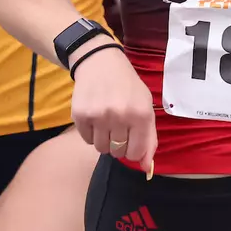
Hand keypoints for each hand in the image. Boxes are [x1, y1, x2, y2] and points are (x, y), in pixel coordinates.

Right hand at [69, 43, 156, 173]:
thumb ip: (149, 139)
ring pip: (101, 149)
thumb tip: (145, 167)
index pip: (136, 152)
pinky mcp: (80, 115)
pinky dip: (91, 133)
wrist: (100, 62)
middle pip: (118, 152)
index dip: (133, 150)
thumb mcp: (145, 107)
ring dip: (104, 139)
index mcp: (141, 114)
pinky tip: (95, 116)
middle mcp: (120, 116)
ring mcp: (99, 116)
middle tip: (118, 125)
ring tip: (106, 121)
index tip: (130, 139)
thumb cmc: (127, 87)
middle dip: (118, 143)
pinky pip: (87, 140)